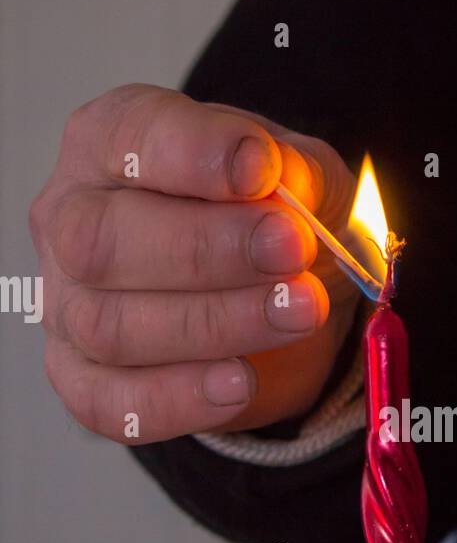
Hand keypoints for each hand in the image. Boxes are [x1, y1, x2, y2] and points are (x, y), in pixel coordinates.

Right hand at [29, 83, 360, 442]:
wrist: (279, 294)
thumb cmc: (269, 219)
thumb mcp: (302, 175)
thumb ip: (294, 172)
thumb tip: (279, 183)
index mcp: (110, 142)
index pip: (128, 138)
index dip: (194, 155)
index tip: (261, 172)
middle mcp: (70, 219)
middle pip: (101, 242)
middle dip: (207, 251)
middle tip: (292, 252)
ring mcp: (68, 305)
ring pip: (111, 328)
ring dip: (215, 325)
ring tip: (296, 314)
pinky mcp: (82, 380)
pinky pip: (111, 404)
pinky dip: (179, 399)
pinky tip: (239, 383)